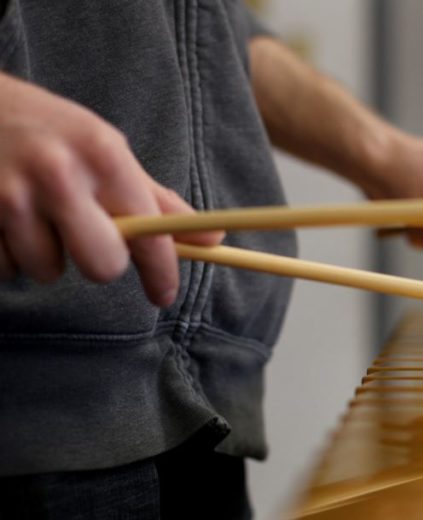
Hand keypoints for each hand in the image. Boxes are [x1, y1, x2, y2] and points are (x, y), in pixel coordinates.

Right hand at [0, 74, 222, 306]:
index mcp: (102, 155)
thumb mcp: (104, 149)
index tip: (164, 294)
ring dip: (45, 255)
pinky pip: (5, 267)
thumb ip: (154, 199)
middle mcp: (59, 174)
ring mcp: (9, 195)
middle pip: (102, 266)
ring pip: (46, 271)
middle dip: (99, 262)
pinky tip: (6, 221)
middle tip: (84, 238)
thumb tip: (212, 239)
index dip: (161, 272)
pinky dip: (8, 254)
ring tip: (34, 216)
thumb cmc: (48, 132)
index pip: (149, 233)